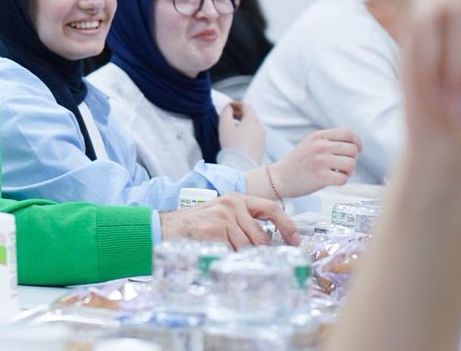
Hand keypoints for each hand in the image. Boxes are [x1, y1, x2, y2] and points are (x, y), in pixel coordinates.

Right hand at [160, 192, 297, 248]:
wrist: (164, 227)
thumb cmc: (193, 226)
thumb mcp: (220, 215)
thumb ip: (242, 223)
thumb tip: (267, 243)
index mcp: (237, 199)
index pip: (272, 208)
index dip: (287, 225)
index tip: (295, 241)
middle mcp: (233, 204)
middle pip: (261, 236)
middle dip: (259, 253)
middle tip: (252, 261)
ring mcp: (225, 216)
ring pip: (247, 247)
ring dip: (240, 258)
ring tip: (226, 256)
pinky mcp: (216, 229)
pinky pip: (233, 252)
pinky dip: (228, 259)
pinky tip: (216, 255)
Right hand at [218, 101, 265, 164]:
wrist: (242, 167)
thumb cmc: (232, 145)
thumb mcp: (224, 126)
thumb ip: (225, 112)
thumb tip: (228, 108)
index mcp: (252, 120)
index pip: (246, 106)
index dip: (236, 104)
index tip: (227, 107)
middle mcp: (260, 127)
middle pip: (250, 115)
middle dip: (239, 114)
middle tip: (228, 116)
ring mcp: (262, 137)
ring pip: (252, 125)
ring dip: (242, 123)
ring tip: (231, 128)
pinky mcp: (261, 147)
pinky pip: (254, 134)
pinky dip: (246, 132)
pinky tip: (237, 139)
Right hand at [270, 128, 362, 196]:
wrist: (279, 178)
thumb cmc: (297, 163)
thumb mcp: (310, 144)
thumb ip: (328, 141)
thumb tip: (355, 146)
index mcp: (318, 136)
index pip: (348, 133)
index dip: (357, 142)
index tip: (358, 151)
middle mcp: (320, 146)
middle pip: (353, 150)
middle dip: (352, 159)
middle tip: (342, 166)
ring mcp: (321, 161)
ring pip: (351, 164)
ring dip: (348, 172)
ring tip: (337, 173)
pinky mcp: (322, 177)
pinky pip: (344, 179)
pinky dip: (341, 181)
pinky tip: (331, 180)